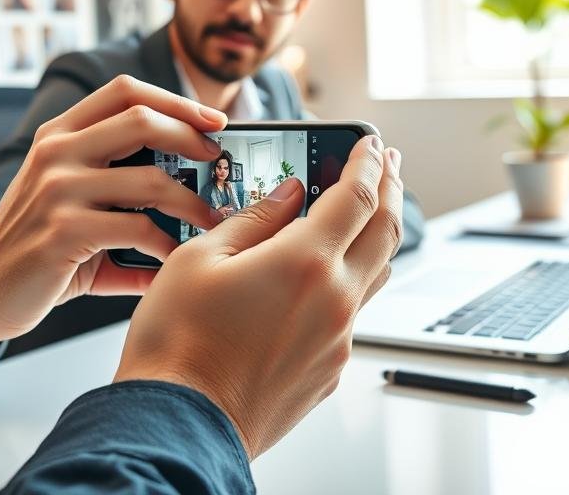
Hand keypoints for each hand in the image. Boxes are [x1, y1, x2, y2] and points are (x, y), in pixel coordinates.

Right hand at [0, 75, 226, 370]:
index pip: (125, 91)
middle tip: (219, 164)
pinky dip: (168, 245)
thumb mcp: (71, 200)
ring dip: (193, 204)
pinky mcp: (62, 233)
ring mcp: (56, 190)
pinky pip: (137, 229)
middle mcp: (55, 152)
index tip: (215, 120)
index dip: (176, 100)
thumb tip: (197, 195)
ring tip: (214, 222)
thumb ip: (122, 187)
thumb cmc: (40, 246)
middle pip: (142, 119)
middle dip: (193, 139)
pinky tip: (177, 258)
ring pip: (150, 179)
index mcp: (59, 134)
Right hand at [115, 136, 402, 458]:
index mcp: (304, 263)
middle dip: (391, 188)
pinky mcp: (329, 369)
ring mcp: (337, 340)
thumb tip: (287, 194)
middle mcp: (334, 301)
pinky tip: (331, 274)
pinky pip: (354, 312)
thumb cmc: (177, 345)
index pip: (357, 196)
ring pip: (377, 272)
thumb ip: (254, 220)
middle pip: (386, 230)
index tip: (369, 143)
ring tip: (369, 210)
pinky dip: (353, 279)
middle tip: (389, 163)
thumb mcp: (201, 259)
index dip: (367, 161)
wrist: (179, 424)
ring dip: (379, 233)